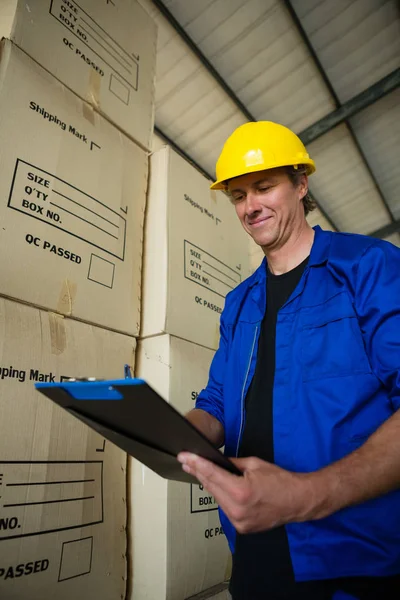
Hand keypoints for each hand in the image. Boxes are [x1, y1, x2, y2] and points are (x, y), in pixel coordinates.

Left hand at [177, 453, 315, 533]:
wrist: (298, 501)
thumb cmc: (280, 480)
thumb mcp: (255, 464)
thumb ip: (232, 464)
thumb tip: (216, 461)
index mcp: (241, 491)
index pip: (212, 474)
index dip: (196, 464)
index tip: (183, 456)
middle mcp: (237, 510)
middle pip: (211, 487)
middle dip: (198, 472)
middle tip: (185, 461)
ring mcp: (239, 522)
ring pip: (217, 499)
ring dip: (209, 485)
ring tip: (198, 471)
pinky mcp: (242, 528)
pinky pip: (226, 509)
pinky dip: (221, 497)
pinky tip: (216, 486)